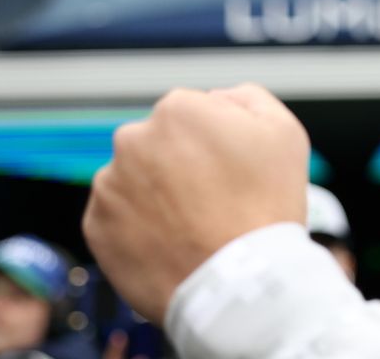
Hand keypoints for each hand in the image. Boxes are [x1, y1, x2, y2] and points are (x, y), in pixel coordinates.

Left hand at [83, 84, 309, 322]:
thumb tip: (218, 98)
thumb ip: (248, 97)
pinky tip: (174, 241)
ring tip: (195, 225)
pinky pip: (119, 217)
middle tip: (215, 199)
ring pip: (137, 179)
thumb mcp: (283, 130)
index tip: (234, 170)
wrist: (240, 282)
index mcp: (178, 108)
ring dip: (159, 193)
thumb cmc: (267, 204)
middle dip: (182, 163)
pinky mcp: (96, 226)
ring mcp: (110, 184)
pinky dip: (141, 226)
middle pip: (161, 143)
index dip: (219, 141)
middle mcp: (133, 138)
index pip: (195, 113)